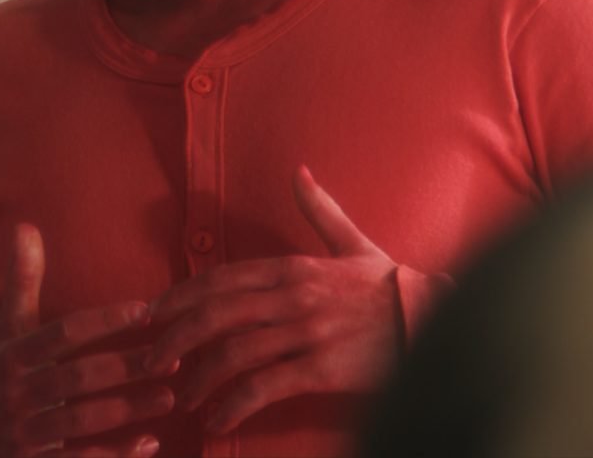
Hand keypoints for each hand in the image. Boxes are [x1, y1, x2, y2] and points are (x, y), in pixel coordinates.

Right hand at [0, 224, 175, 457]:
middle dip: (124, 368)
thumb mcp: (8, 330)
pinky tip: (151, 443)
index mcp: (13, 356)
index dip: (103, 322)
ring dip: (127, 410)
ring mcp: (23, 433)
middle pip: (76, 378)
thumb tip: (25, 225)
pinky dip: (116, 454)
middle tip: (169, 359)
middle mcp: (16, 393)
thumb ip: (23, 281)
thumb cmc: (3, 374)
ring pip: (81, 421)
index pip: (62, 334)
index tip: (145, 311)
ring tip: (168, 396)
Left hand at [147, 166, 400, 434]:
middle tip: (150, 361)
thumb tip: (299, 172)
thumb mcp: (353, 243)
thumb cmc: (393, 288)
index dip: (178, 298)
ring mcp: (305, 332)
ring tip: (182, 396)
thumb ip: (320, 210)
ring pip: (231, 352)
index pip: (219, 279)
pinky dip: (232, 404)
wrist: (442, 322)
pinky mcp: (321, 368)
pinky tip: (217, 419)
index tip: (151, 316)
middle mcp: (292, 296)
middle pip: (214, 315)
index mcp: (292, 266)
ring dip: (198, 378)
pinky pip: (263, 387)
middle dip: (173, 339)